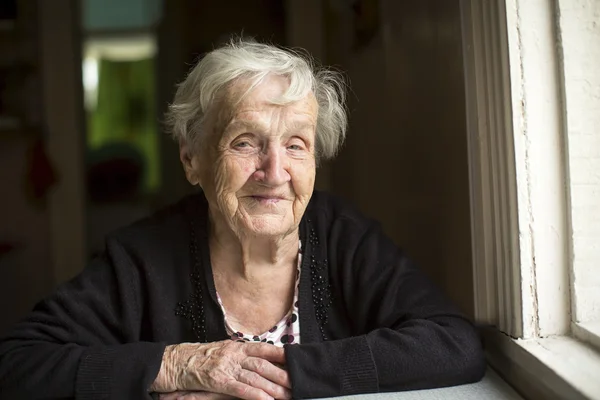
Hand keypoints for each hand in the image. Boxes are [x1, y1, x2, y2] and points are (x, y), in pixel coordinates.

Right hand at [151, 341, 290, 399]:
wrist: (170, 362)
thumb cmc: (194, 359)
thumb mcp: (219, 353)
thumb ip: (237, 357)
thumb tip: (257, 364)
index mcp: (235, 347)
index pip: (263, 349)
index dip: (281, 354)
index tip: (296, 359)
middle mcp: (233, 354)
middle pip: (264, 365)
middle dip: (283, 376)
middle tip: (298, 384)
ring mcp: (225, 367)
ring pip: (255, 378)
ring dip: (274, 389)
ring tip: (288, 396)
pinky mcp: (217, 381)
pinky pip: (240, 388)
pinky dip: (255, 394)